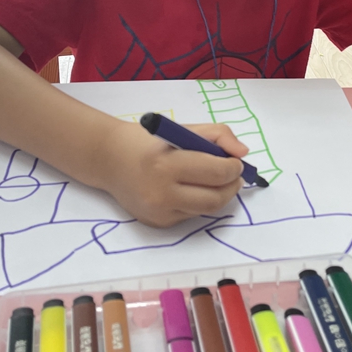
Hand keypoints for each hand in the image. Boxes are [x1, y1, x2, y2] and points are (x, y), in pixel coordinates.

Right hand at [98, 119, 248, 227]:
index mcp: (166, 162)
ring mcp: (159, 211)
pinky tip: (191, 189)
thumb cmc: (147, 141)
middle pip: (215, 198)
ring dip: (219, 195)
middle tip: (233, 175)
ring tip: (217, 181)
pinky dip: (199, 202)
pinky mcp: (158, 222)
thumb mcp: (181, 128)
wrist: (109, 159)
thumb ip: (217, 135)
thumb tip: (243, 153)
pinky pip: (191, 215)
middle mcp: (161, 191)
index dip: (234, 167)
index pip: (216, 171)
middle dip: (232, 186)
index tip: (235, 161)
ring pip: (206, 210)